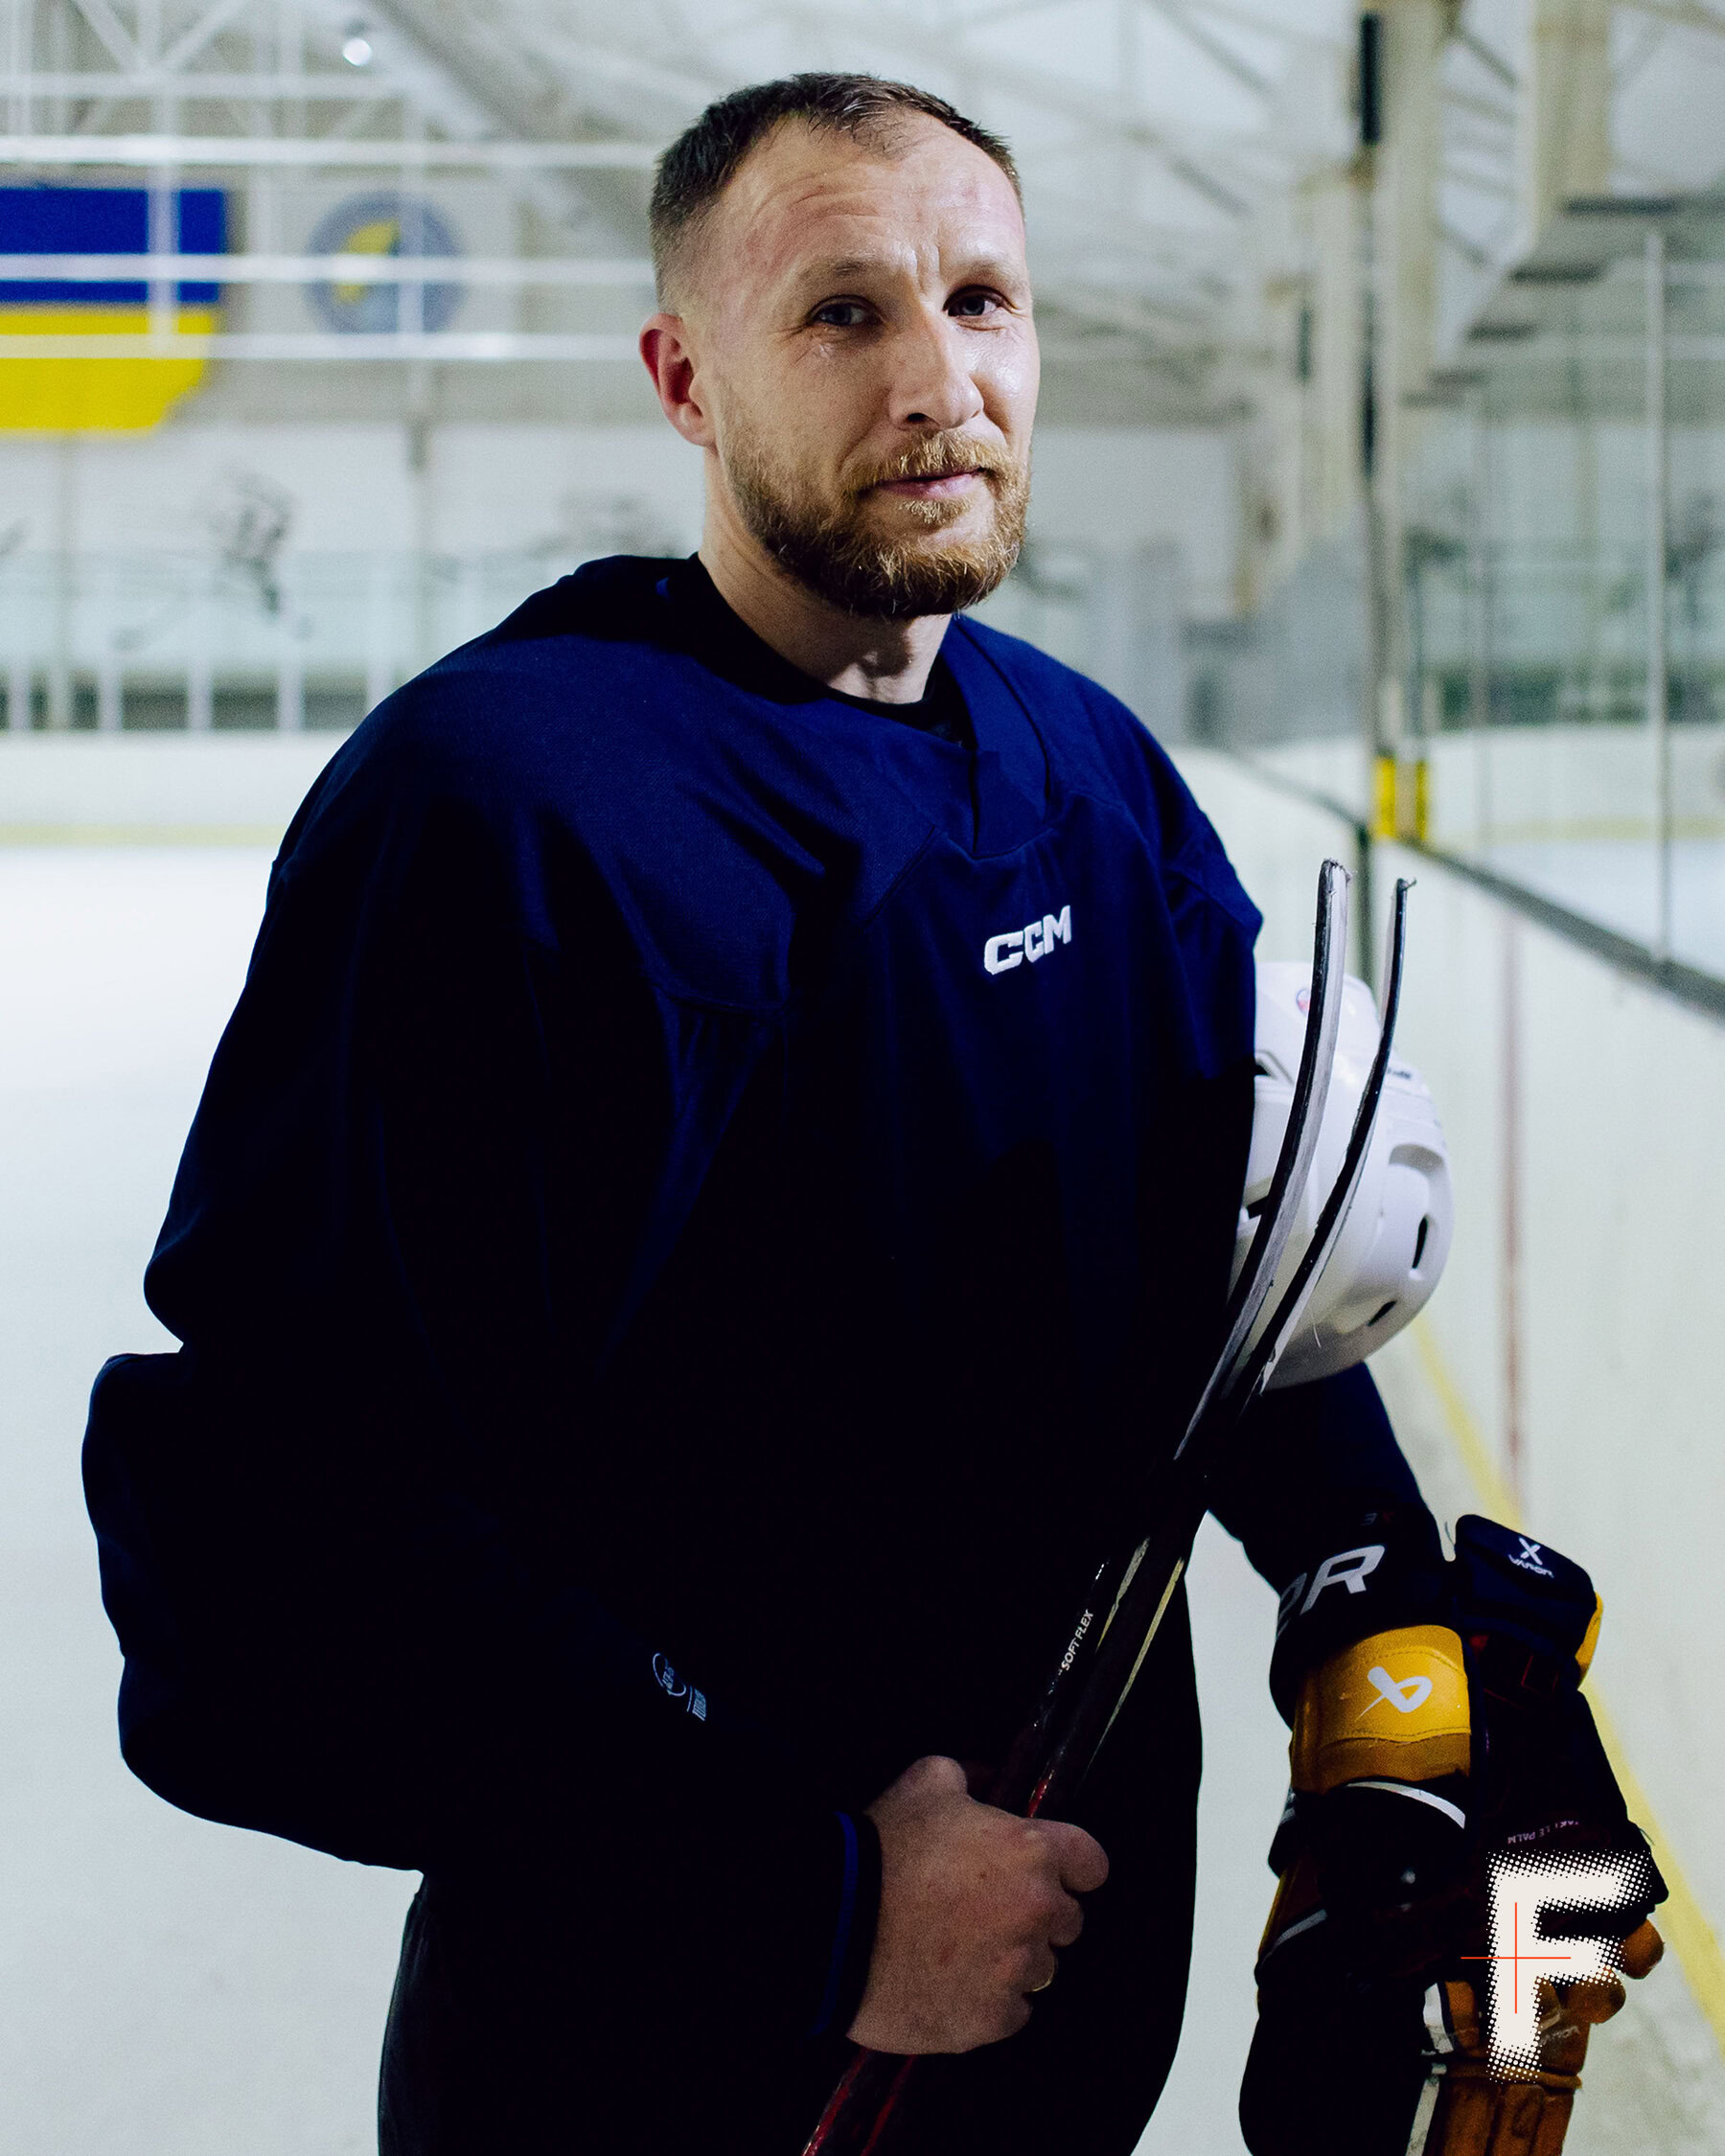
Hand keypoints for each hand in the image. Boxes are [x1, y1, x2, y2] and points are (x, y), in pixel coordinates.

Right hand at [846, 1755, 1108, 2055]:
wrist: (832, 1924)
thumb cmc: (882, 1848)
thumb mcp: (927, 1781)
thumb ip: (971, 1778)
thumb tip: (987, 1782)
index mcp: (1031, 1851)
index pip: (1092, 1865)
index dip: (1070, 1867)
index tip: (1045, 1872)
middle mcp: (1036, 1912)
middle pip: (1067, 1921)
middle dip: (1034, 1914)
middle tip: (984, 1910)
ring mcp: (1016, 1972)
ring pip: (1039, 1969)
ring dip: (1012, 1959)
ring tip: (961, 1950)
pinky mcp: (991, 2021)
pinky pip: (1012, 2013)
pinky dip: (989, 2001)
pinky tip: (951, 1982)